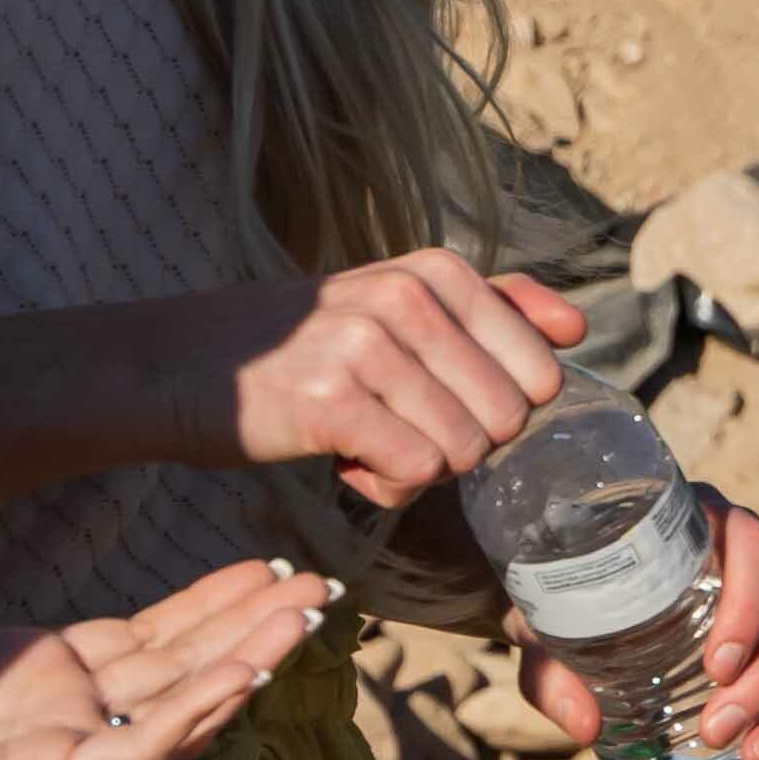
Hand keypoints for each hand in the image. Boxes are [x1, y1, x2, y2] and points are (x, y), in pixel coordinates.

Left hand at [0, 479, 325, 759]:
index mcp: (46, 671)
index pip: (155, 637)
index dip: (214, 605)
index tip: (267, 568)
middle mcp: (70, 710)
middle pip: (187, 665)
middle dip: (255, 628)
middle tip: (320, 589)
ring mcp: (67, 744)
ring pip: (181, 705)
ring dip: (247, 663)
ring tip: (306, 620)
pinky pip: (141, 747)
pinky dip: (195, 713)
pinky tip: (244, 673)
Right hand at [224, 255, 584, 508]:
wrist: (181, 366)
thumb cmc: (300, 347)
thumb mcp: (396, 303)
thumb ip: (490, 309)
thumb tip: (577, 328)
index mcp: (436, 271)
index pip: (541, 371)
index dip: (497, 408)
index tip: (439, 398)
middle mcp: (407, 298)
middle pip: (508, 419)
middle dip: (461, 443)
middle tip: (398, 425)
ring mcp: (367, 346)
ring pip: (463, 452)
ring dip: (419, 469)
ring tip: (366, 440)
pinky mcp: (330, 402)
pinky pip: (413, 473)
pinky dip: (385, 487)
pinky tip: (345, 461)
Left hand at [526, 503, 758, 759]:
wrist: (579, 605)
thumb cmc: (566, 602)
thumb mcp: (546, 626)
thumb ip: (551, 670)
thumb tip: (584, 726)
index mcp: (699, 523)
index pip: (750, 543)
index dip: (748, 602)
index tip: (718, 666)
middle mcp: (750, 553)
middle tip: (716, 734)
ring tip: (752, 759)